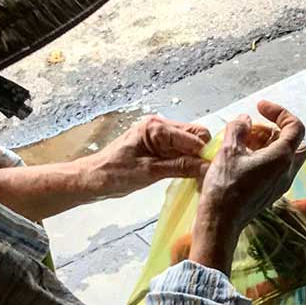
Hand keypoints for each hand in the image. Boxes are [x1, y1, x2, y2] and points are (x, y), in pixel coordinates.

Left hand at [83, 115, 211, 197]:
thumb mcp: (150, 172)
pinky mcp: (158, 146)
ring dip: (196, 158)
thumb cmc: (114, 174)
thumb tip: (208, 167)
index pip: (194, 136)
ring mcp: (159, 135)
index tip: (214, 172)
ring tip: (198, 177)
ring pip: (191, 143)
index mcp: (156, 127)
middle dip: (203, 154)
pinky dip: (187, 161)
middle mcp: (160, 126)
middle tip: (206, 175)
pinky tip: (188, 174)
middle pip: (196, 135)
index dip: (206, 154)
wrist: (92, 178)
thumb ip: (180, 167)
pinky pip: (181, 150)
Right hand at [191, 101, 305, 270]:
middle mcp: (287, 171)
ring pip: (284, 156)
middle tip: (252, 130)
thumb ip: (238, 129)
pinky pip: (275, 169)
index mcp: (282, 158)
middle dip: (274, 130)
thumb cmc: (225, 186)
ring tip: (242, 143)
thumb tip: (244, 119)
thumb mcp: (228, 150)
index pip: (295, 126)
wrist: (221, 222)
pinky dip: (263, 158)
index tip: (260, 107)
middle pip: (293, 142)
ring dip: (267, 144)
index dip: (279, 112)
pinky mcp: (271, 193)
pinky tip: (241, 158)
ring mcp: (281, 184)